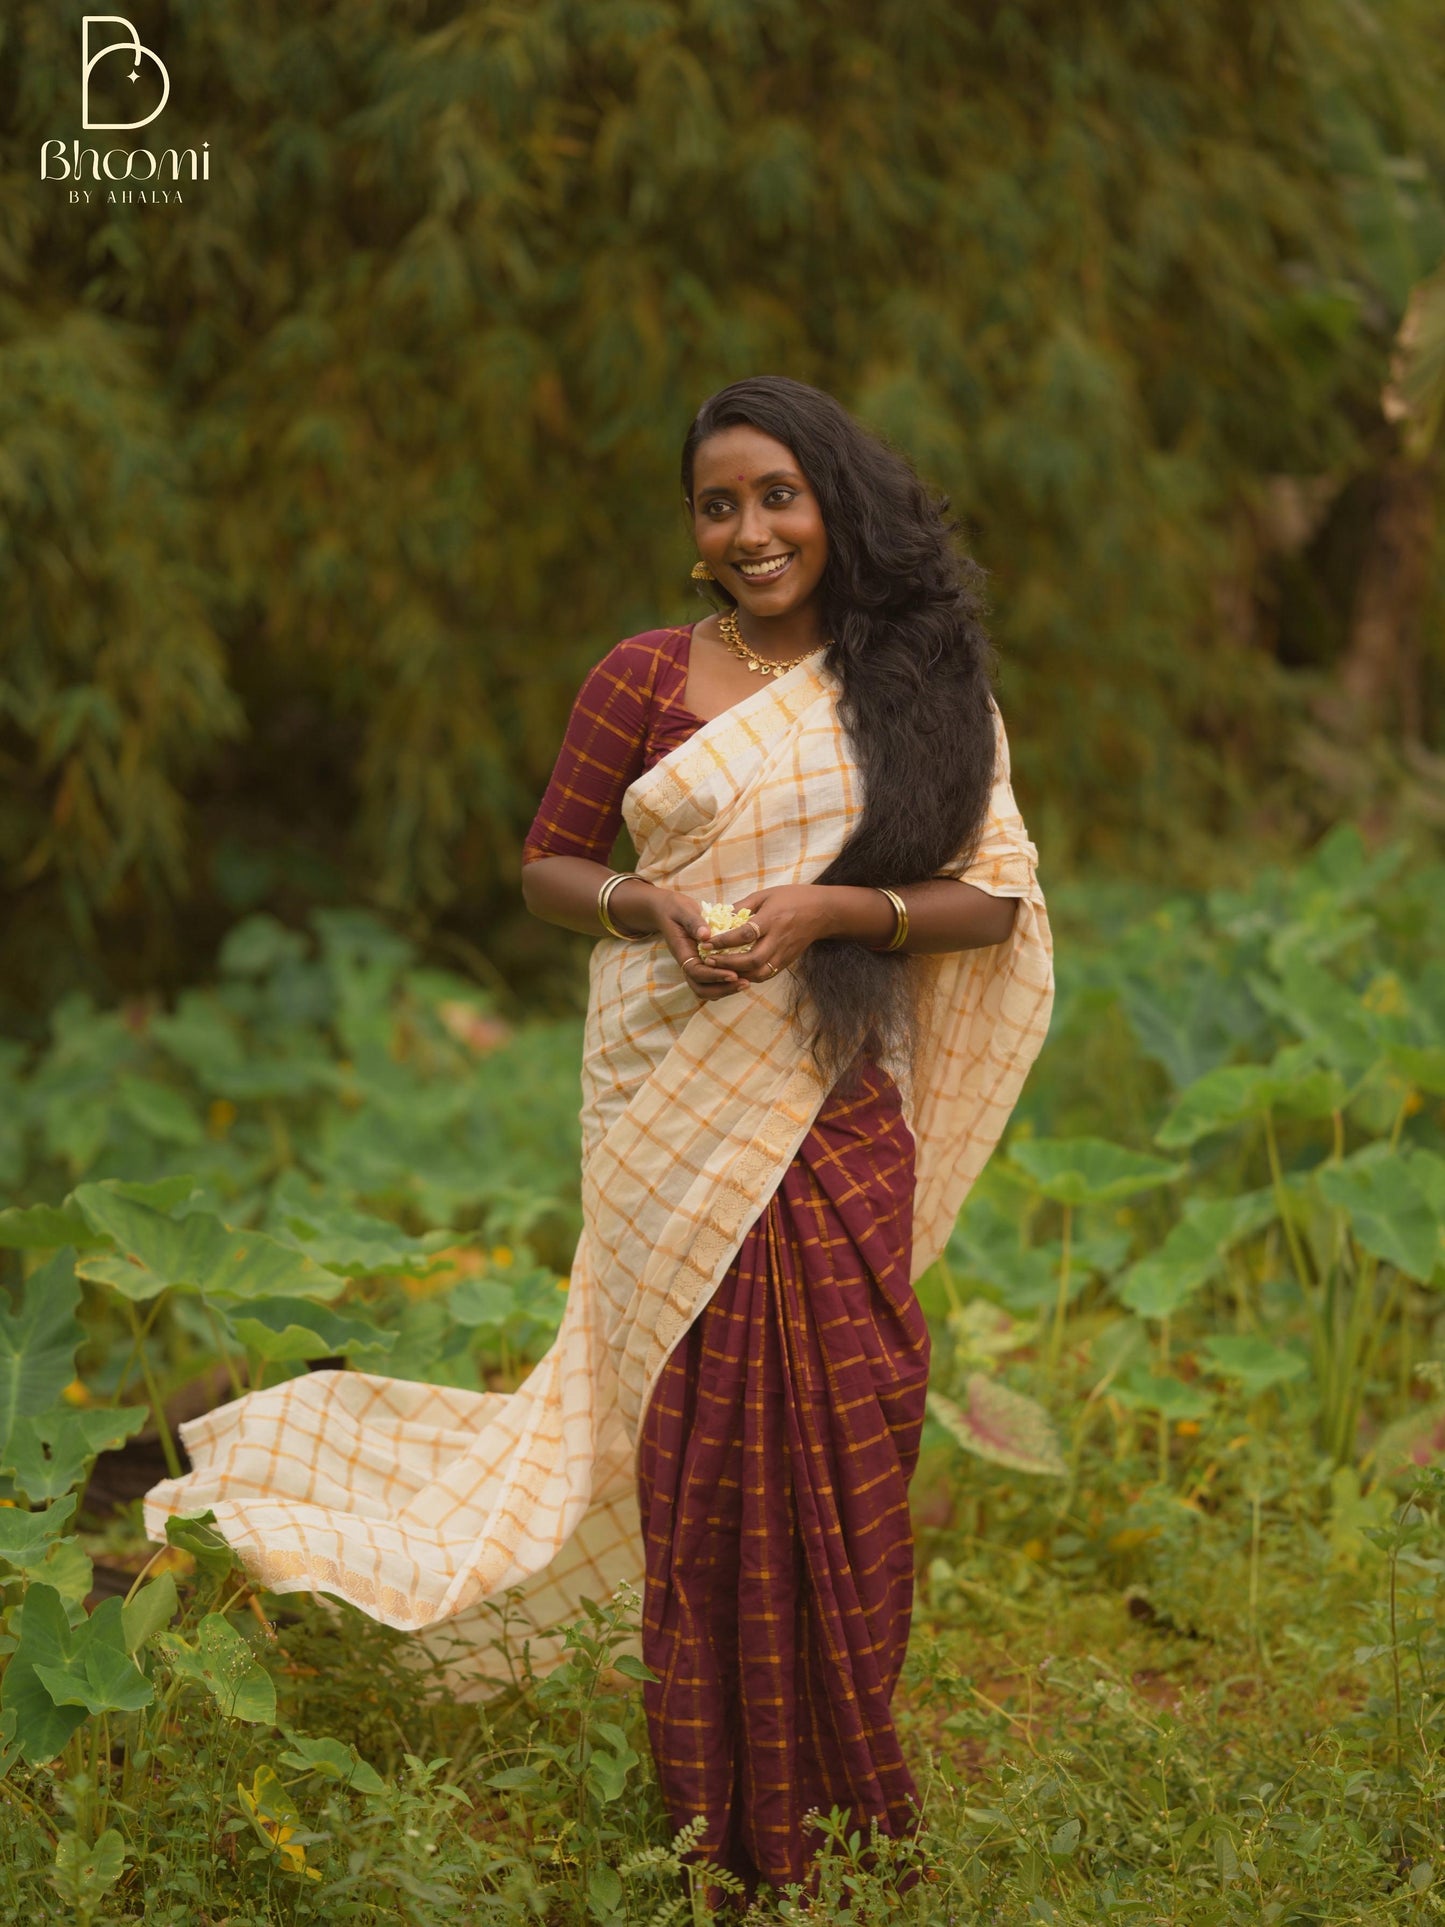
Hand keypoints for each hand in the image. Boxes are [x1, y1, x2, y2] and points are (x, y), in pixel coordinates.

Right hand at [639, 887, 748, 1000]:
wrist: (668, 911)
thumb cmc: (676, 909)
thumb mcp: (684, 911)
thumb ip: (694, 922)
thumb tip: (705, 935)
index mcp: (682, 953)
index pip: (696, 973)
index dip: (714, 976)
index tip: (733, 974)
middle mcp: (689, 964)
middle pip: (702, 989)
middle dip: (723, 989)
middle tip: (745, 983)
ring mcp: (696, 967)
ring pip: (709, 990)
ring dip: (727, 990)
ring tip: (747, 982)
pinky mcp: (704, 965)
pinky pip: (714, 982)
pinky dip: (727, 984)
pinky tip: (744, 975)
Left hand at [693, 885, 835, 983]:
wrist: (823, 912)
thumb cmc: (793, 898)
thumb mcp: (767, 894)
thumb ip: (744, 905)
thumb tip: (720, 915)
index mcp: (772, 919)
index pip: (746, 934)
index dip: (724, 941)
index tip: (707, 943)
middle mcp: (779, 939)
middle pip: (752, 960)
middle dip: (727, 963)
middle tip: (708, 960)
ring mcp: (784, 953)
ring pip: (759, 973)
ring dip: (737, 974)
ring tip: (719, 969)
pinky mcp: (787, 961)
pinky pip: (766, 974)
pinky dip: (749, 976)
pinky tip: (736, 972)